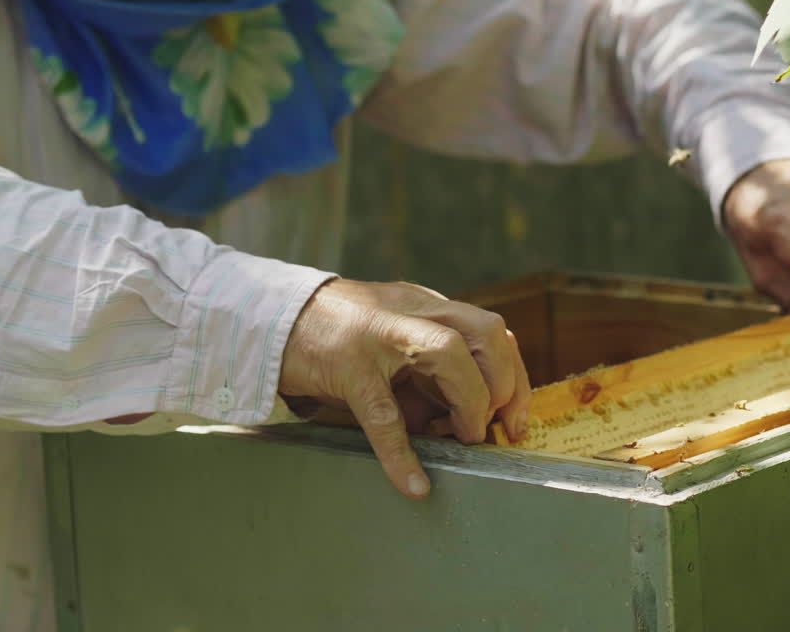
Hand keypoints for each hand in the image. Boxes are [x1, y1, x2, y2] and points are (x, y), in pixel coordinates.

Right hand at [279, 279, 531, 498]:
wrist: (273, 320)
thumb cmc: (341, 338)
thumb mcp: (395, 339)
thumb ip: (432, 366)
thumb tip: (470, 418)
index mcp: (427, 306)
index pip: (492, 331)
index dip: (514, 375)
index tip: (517, 417)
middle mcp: (412, 311)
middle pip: (486, 331)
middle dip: (504, 382)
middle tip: (496, 426)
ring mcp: (380, 336)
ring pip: (447, 354)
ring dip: (470, 402)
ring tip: (464, 440)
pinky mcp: (348, 369)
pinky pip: (383, 415)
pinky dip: (401, 454)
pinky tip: (413, 484)